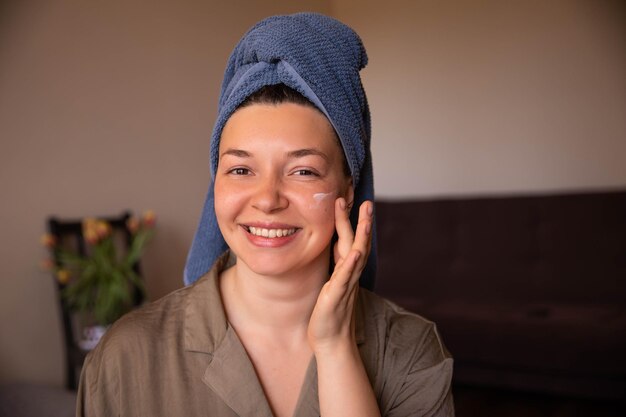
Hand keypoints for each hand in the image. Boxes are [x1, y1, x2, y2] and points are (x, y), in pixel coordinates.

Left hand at [308, 198, 372, 352]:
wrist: (331, 340)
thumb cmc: (329, 313)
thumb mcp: (331, 283)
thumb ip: (335, 267)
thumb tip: (334, 250)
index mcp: (345, 269)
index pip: (350, 240)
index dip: (350, 221)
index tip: (350, 200)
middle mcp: (349, 273)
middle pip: (359, 242)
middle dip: (363, 221)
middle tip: (367, 201)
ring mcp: (346, 283)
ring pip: (357, 255)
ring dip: (362, 235)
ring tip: (366, 217)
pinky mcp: (338, 295)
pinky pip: (346, 277)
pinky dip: (351, 263)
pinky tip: (355, 251)